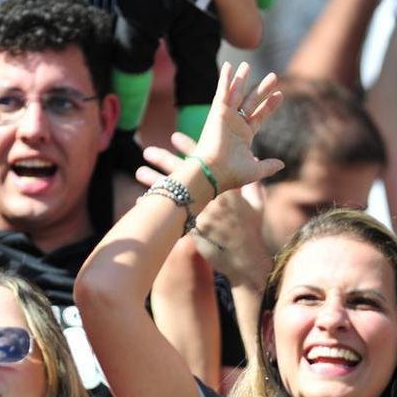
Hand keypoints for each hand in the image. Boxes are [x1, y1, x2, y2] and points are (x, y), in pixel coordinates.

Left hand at [141, 131, 272, 279]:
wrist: (245, 259)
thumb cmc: (252, 232)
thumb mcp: (257, 206)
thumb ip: (254, 186)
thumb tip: (256, 165)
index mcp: (226, 188)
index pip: (205, 162)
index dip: (189, 147)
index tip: (175, 136)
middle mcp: (211, 197)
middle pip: (184, 174)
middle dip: (164, 160)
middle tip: (148, 151)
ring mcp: (200, 213)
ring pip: (173, 192)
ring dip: (154, 181)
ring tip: (139, 172)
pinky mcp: (190, 228)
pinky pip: (168, 214)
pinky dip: (155, 209)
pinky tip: (140, 202)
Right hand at [190, 62, 283, 194]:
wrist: (212, 173)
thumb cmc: (231, 174)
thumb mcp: (254, 171)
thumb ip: (268, 166)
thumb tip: (282, 164)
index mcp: (243, 136)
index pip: (259, 116)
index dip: (269, 106)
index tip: (280, 94)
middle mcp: (234, 125)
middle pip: (250, 102)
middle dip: (262, 90)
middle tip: (273, 76)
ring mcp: (225, 117)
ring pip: (236, 94)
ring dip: (241, 79)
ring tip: (246, 64)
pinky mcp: (217, 113)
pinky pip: (222, 92)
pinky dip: (225, 79)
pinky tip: (229, 66)